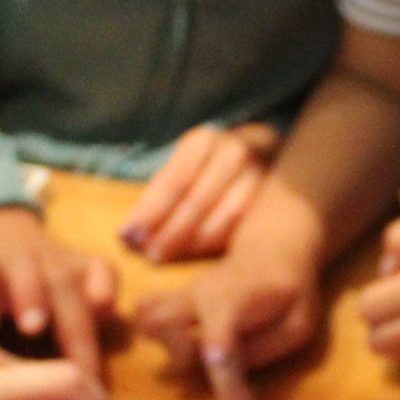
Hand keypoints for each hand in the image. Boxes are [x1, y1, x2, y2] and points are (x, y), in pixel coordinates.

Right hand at [0, 205, 118, 377]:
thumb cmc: (47, 273)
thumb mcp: (80, 271)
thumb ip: (102, 283)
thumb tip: (105, 301)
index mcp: (56, 268)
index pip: (73, 300)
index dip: (81, 336)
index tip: (87, 376)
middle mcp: (19, 263)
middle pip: (27, 273)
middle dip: (31, 296)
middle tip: (34, 327)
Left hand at [120, 123, 279, 262]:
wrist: (260, 156)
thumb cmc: (205, 171)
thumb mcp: (177, 173)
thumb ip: (153, 202)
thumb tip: (126, 239)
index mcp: (203, 142)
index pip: (174, 181)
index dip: (152, 212)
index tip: (131, 238)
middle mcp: (233, 152)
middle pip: (198, 199)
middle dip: (171, 232)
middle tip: (150, 256)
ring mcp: (258, 173)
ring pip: (224, 215)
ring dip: (193, 242)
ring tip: (169, 258)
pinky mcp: (274, 197)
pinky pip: (243, 226)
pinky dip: (216, 243)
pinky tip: (197, 254)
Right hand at [133, 240, 323, 399]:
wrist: (274, 249)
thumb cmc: (290, 291)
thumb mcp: (299, 322)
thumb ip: (269, 347)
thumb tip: (235, 367)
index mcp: (232, 302)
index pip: (220, 348)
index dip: (229, 388)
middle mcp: (198, 295)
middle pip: (162, 324)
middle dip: (180, 358)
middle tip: (211, 369)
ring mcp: (183, 295)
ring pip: (146, 317)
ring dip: (163, 346)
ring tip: (191, 356)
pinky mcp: (175, 299)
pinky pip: (145, 312)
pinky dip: (152, 333)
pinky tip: (175, 343)